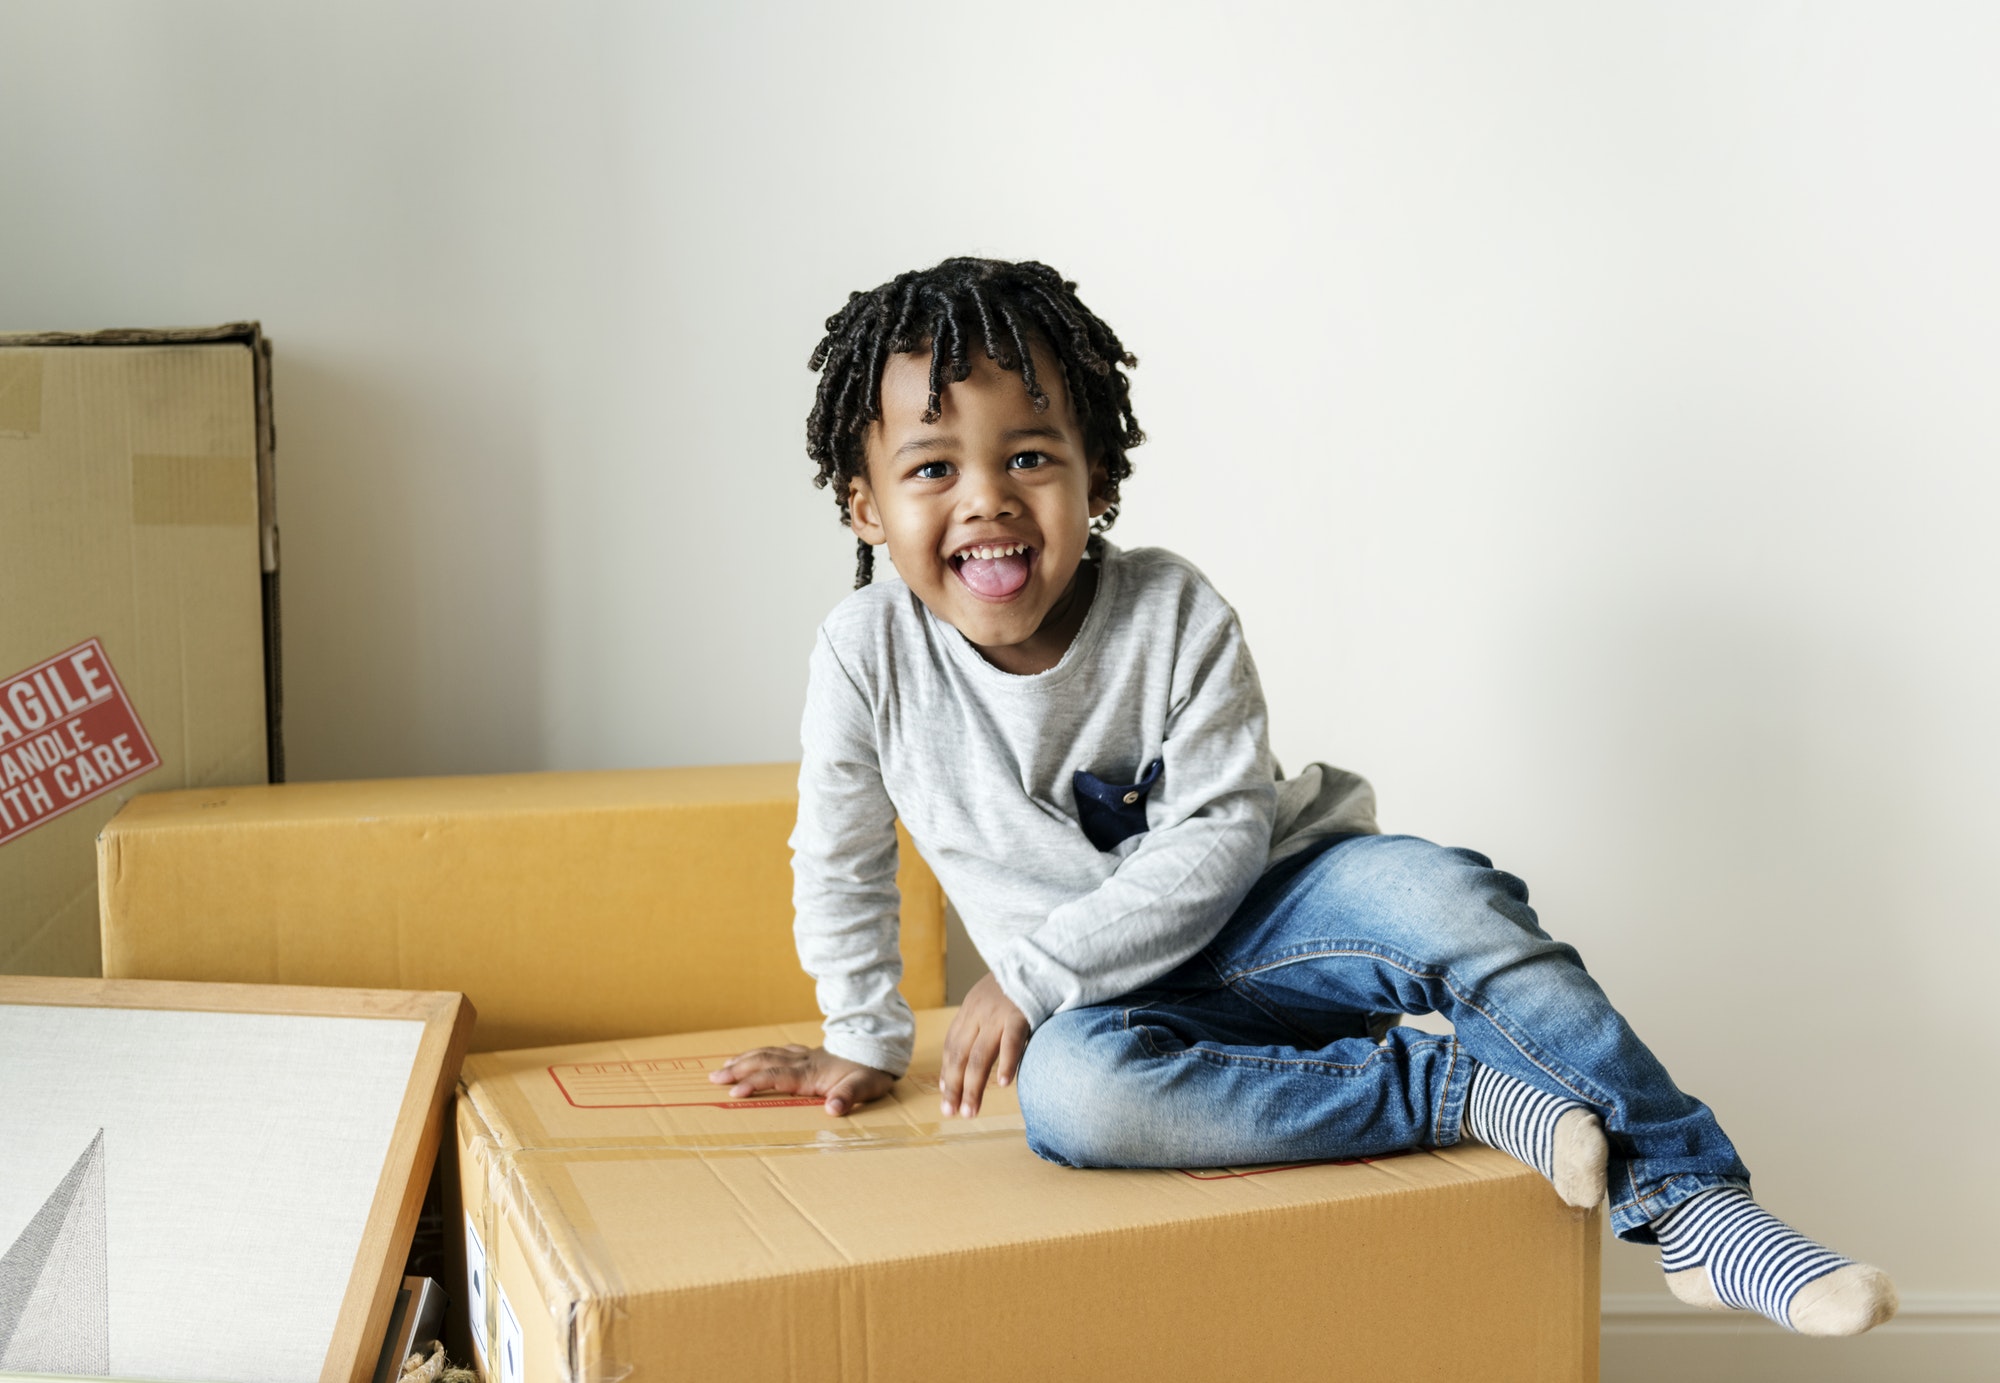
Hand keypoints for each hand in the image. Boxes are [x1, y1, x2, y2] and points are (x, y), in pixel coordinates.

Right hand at [706, 1044, 895, 1116]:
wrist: (878, 1047)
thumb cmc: (870, 1071)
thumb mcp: (865, 1087)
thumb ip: (849, 1097)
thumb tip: (833, 1109)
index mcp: (810, 1073)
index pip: (776, 1076)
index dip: (755, 1083)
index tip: (734, 1092)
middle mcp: (802, 1061)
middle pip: (763, 1061)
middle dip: (738, 1069)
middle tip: (714, 1077)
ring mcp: (803, 1055)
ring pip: (767, 1053)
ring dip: (744, 1059)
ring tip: (723, 1066)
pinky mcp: (807, 1053)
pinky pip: (777, 1050)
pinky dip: (760, 1053)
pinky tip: (753, 1055)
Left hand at [939, 973, 1029, 1117]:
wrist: (1040, 959)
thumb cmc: (1018, 986)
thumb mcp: (991, 1000)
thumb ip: (981, 1025)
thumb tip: (974, 1059)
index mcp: (970, 1010)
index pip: (951, 1046)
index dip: (946, 1071)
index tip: (945, 1094)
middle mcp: (978, 1013)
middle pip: (959, 1055)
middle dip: (953, 1086)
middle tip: (950, 1112)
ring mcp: (998, 1014)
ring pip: (979, 1056)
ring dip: (972, 1087)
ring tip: (970, 1110)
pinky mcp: (1020, 1014)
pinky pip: (1011, 1042)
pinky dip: (1006, 1063)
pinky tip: (1002, 1084)